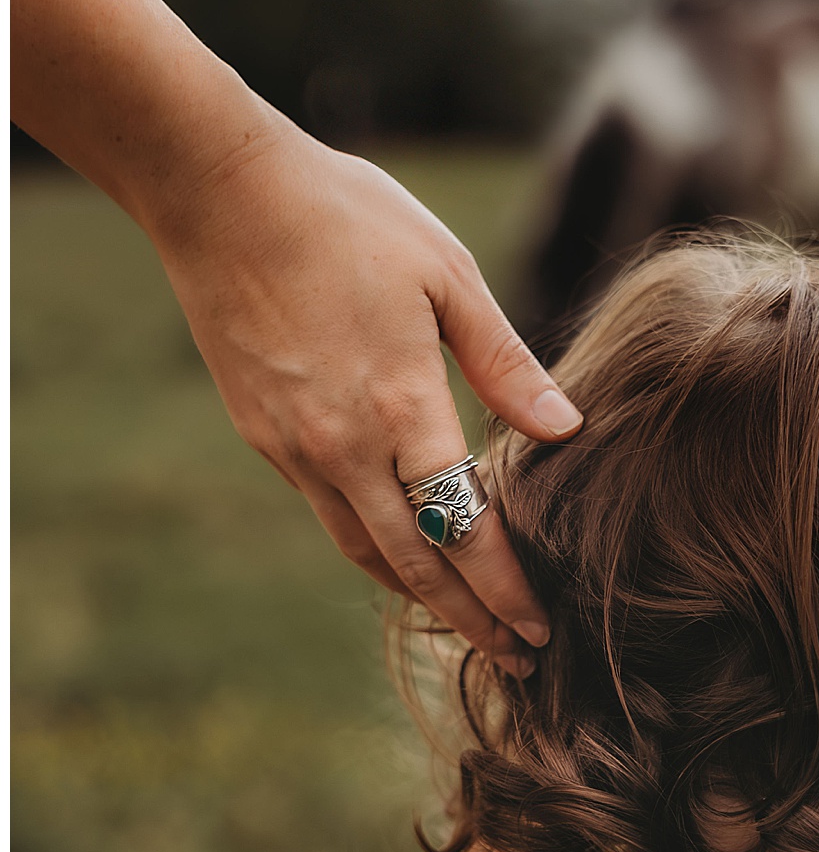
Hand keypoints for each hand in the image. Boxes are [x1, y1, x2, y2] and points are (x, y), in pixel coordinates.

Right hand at [149, 115, 582, 674]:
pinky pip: (329, 513)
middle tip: (517, 658)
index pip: (464, 531)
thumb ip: (506, 366)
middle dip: (469, 619)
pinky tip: (400, 551)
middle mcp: (341, 448)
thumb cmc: (347, 218)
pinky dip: (373, 548)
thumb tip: (565, 431)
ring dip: (418, 596)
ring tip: (463, 622)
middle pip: (415, 566)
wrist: (220, 193)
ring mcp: (294, 449)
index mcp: (399, 408)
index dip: (505, 588)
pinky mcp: (264, 436)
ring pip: (363, 551)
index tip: (539, 628)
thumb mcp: (447, 276)